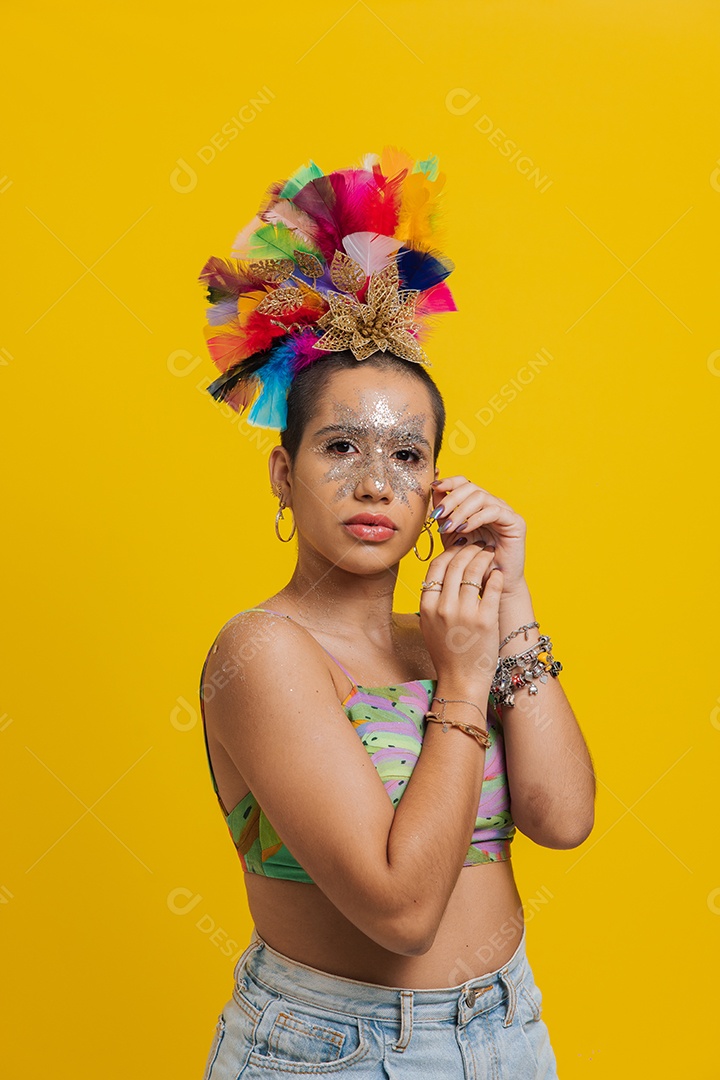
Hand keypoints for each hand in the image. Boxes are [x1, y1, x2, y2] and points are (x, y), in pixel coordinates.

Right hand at [418, 544, 503, 690]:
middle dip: (469, 549)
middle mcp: (444, 607)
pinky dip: (496, 576)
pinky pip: (492, 587)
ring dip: (484, 557)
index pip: (437, 566)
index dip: (449, 552)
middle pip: (456, 564)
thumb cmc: (447, 653)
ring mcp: (465, 613)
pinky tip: (498, 573)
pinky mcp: (485, 620)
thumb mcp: (429, 624)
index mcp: (427, 606)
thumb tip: (442, 571)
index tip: (460, 547)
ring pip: (474, 570)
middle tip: (479, 544)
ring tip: (490, 554)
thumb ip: (433, 599)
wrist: (461, 680)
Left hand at [429, 475, 526, 594]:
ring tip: (448, 526)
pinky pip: (494, 511)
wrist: (489, 584)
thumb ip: (444, 513)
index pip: (464, 482)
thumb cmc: (469, 561)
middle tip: (437, 515)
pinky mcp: (516, 522)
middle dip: (451, 499)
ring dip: (460, 511)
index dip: (449, 482)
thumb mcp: (451, 534)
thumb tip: (434, 490)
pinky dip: (475, 518)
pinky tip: (464, 529)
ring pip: (481, 497)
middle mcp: (492, 504)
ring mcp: (505, 511)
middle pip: (471, 487)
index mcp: (478, 504)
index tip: (433, 487)